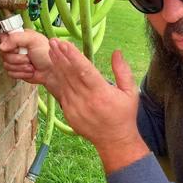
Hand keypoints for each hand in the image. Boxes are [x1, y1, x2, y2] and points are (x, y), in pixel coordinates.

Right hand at [0, 29, 60, 97]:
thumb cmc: (47, 54)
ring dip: (21, 67)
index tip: (17, 48)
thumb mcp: (33, 40)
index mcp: (20, 38)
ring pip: (7, 64)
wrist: (52, 71)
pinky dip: (22, 73)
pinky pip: (11, 73)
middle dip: (17, 58)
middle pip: (4, 53)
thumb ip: (16, 38)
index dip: (8, 45)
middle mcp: (16, 48)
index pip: (3, 38)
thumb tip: (2, 46)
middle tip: (28, 57)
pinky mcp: (17, 70)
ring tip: (31, 64)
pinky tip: (30, 71)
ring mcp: (16, 60)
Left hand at [48, 39, 148, 172]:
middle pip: (69, 74)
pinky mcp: (69, 113)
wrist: (114, 141)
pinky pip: (62, 92)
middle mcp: (86, 100)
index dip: (73, 56)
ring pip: (63, 82)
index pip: (84, 71)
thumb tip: (117, 52)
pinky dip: (58, 79)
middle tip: (53, 41)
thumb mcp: (130, 92)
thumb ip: (123, 71)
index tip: (65, 44)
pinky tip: (55, 68)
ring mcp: (75, 108)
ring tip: (51, 50)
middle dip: (60, 56)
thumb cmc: (124, 115)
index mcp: (101, 94)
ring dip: (56, 65)